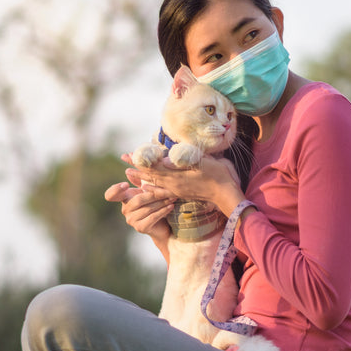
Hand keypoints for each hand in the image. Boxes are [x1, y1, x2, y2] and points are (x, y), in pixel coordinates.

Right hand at [104, 154, 173, 253]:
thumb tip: (130, 154)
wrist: (164, 224)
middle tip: (166, 189)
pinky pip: (152, 217)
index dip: (115, 190)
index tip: (125, 184)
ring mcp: (132, 220)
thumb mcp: (150, 187)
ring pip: (146, 208)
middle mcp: (125, 209)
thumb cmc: (157, 202)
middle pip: (137, 200)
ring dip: (161, 202)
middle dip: (153, 194)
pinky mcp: (141, 228)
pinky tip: (171, 206)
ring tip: (172, 196)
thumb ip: (141, 175)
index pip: (110, 195)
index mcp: (125, 198)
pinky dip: (163, 211)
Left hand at [125, 155, 244, 216]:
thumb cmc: (218, 175)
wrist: (226, 194)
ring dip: (142, 177)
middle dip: (137, 168)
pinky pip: (162, 189)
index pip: (152, 167)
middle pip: (150, 176)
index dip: (139, 161)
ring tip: (130, 173)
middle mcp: (173, 185)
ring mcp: (176, 190)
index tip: (127, 155)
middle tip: (124, 161)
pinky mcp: (180, 193)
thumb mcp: (201, 163)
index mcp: (176, 177)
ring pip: (154, 183)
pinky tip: (147, 187)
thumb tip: (163, 160)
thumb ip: (182, 161)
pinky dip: (152, 186)